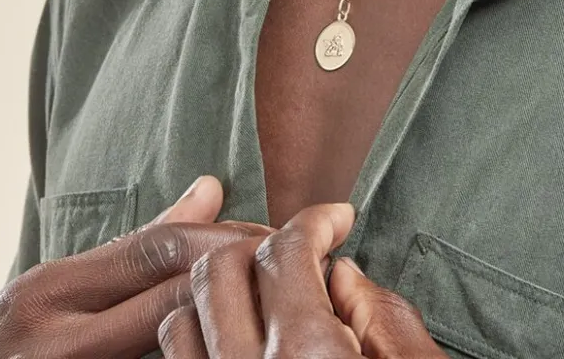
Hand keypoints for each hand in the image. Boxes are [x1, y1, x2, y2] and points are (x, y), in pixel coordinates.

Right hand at [0, 176, 272, 358]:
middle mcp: (56, 338)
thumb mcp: (56, 288)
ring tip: (286, 304)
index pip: (157, 250)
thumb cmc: (6, 348)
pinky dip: (202, 354)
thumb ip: (135, 247)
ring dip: (235, 323)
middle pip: (174, 296)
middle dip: (242, 276)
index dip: (226, 239)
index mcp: (50, 290)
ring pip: (174, 347)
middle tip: (302, 265)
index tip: (278, 233)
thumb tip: (212, 187)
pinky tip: (240, 344)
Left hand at [157, 202, 444, 357]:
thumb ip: (387, 321)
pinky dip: (196, 322)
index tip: (337, 218)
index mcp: (309, 354)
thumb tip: (346, 277)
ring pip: (187, 305)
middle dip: (266, 242)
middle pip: (226, 266)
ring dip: (224, 280)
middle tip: (303, 249)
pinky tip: (231, 326)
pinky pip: (175, 351)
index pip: (289, 251)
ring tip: (265, 283)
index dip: (315, 220)